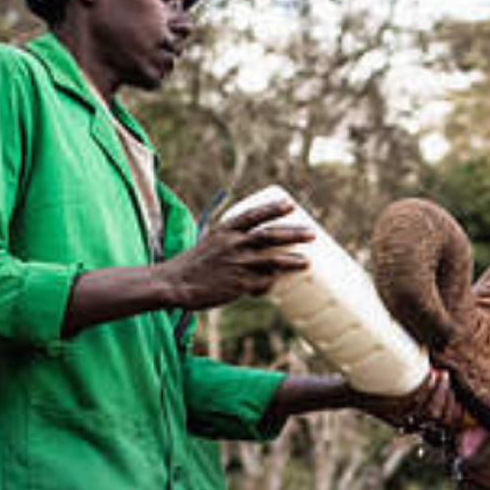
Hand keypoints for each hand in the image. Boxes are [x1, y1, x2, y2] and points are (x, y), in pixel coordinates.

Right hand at [161, 198, 313, 310]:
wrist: (176, 283)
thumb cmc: (196, 264)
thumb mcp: (213, 243)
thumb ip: (235, 244)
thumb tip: (261, 253)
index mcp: (225, 230)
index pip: (253, 215)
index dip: (273, 208)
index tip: (290, 204)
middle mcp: (233, 244)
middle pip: (269, 236)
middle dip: (293, 234)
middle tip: (312, 233)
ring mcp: (237, 264)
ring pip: (271, 261)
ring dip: (291, 261)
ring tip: (307, 262)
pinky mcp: (238, 284)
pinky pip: (262, 283)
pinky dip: (270, 283)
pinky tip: (276, 284)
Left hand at [358, 369, 462, 433]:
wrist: (344, 393)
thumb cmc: (371, 391)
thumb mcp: (394, 396)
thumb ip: (414, 393)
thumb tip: (438, 376)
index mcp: (413, 422)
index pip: (444, 422)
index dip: (456, 411)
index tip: (458, 393)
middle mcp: (407, 423)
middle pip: (439, 416)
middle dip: (448, 396)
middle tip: (447, 376)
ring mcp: (399, 416)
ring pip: (429, 408)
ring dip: (438, 390)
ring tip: (440, 373)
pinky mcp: (390, 407)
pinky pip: (414, 400)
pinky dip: (425, 387)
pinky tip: (429, 374)